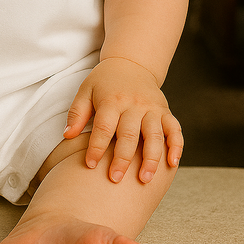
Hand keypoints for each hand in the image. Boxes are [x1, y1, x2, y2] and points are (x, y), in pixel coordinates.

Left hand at [63, 57, 182, 183]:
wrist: (131, 63)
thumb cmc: (104, 82)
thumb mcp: (86, 91)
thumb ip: (77, 113)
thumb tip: (67, 135)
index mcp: (111, 100)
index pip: (103, 127)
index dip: (96, 147)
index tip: (90, 165)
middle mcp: (133, 104)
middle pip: (129, 134)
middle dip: (122, 159)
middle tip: (115, 179)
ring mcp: (151, 108)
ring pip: (154, 135)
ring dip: (151, 158)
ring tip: (144, 179)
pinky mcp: (165, 111)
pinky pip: (174, 129)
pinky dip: (176, 146)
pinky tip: (172, 164)